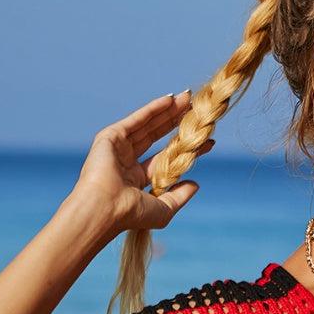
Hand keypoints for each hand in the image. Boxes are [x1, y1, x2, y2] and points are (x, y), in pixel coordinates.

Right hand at [68, 91, 213, 234]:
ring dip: (167, 112)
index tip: (208, 142)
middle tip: (196, 111)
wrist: (105, 208)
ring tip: (187, 99)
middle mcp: (126, 162)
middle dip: (176, 123)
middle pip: (156, 138)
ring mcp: (118, 148)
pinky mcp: (111, 137)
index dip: (185, 149)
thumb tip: (195, 184)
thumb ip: (180, 196)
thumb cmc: (132, 214)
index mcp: (135, 180)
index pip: (165, 159)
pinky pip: (137, 119)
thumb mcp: (164, 209)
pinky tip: (169, 99)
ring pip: (148, 125)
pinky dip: (153, 108)